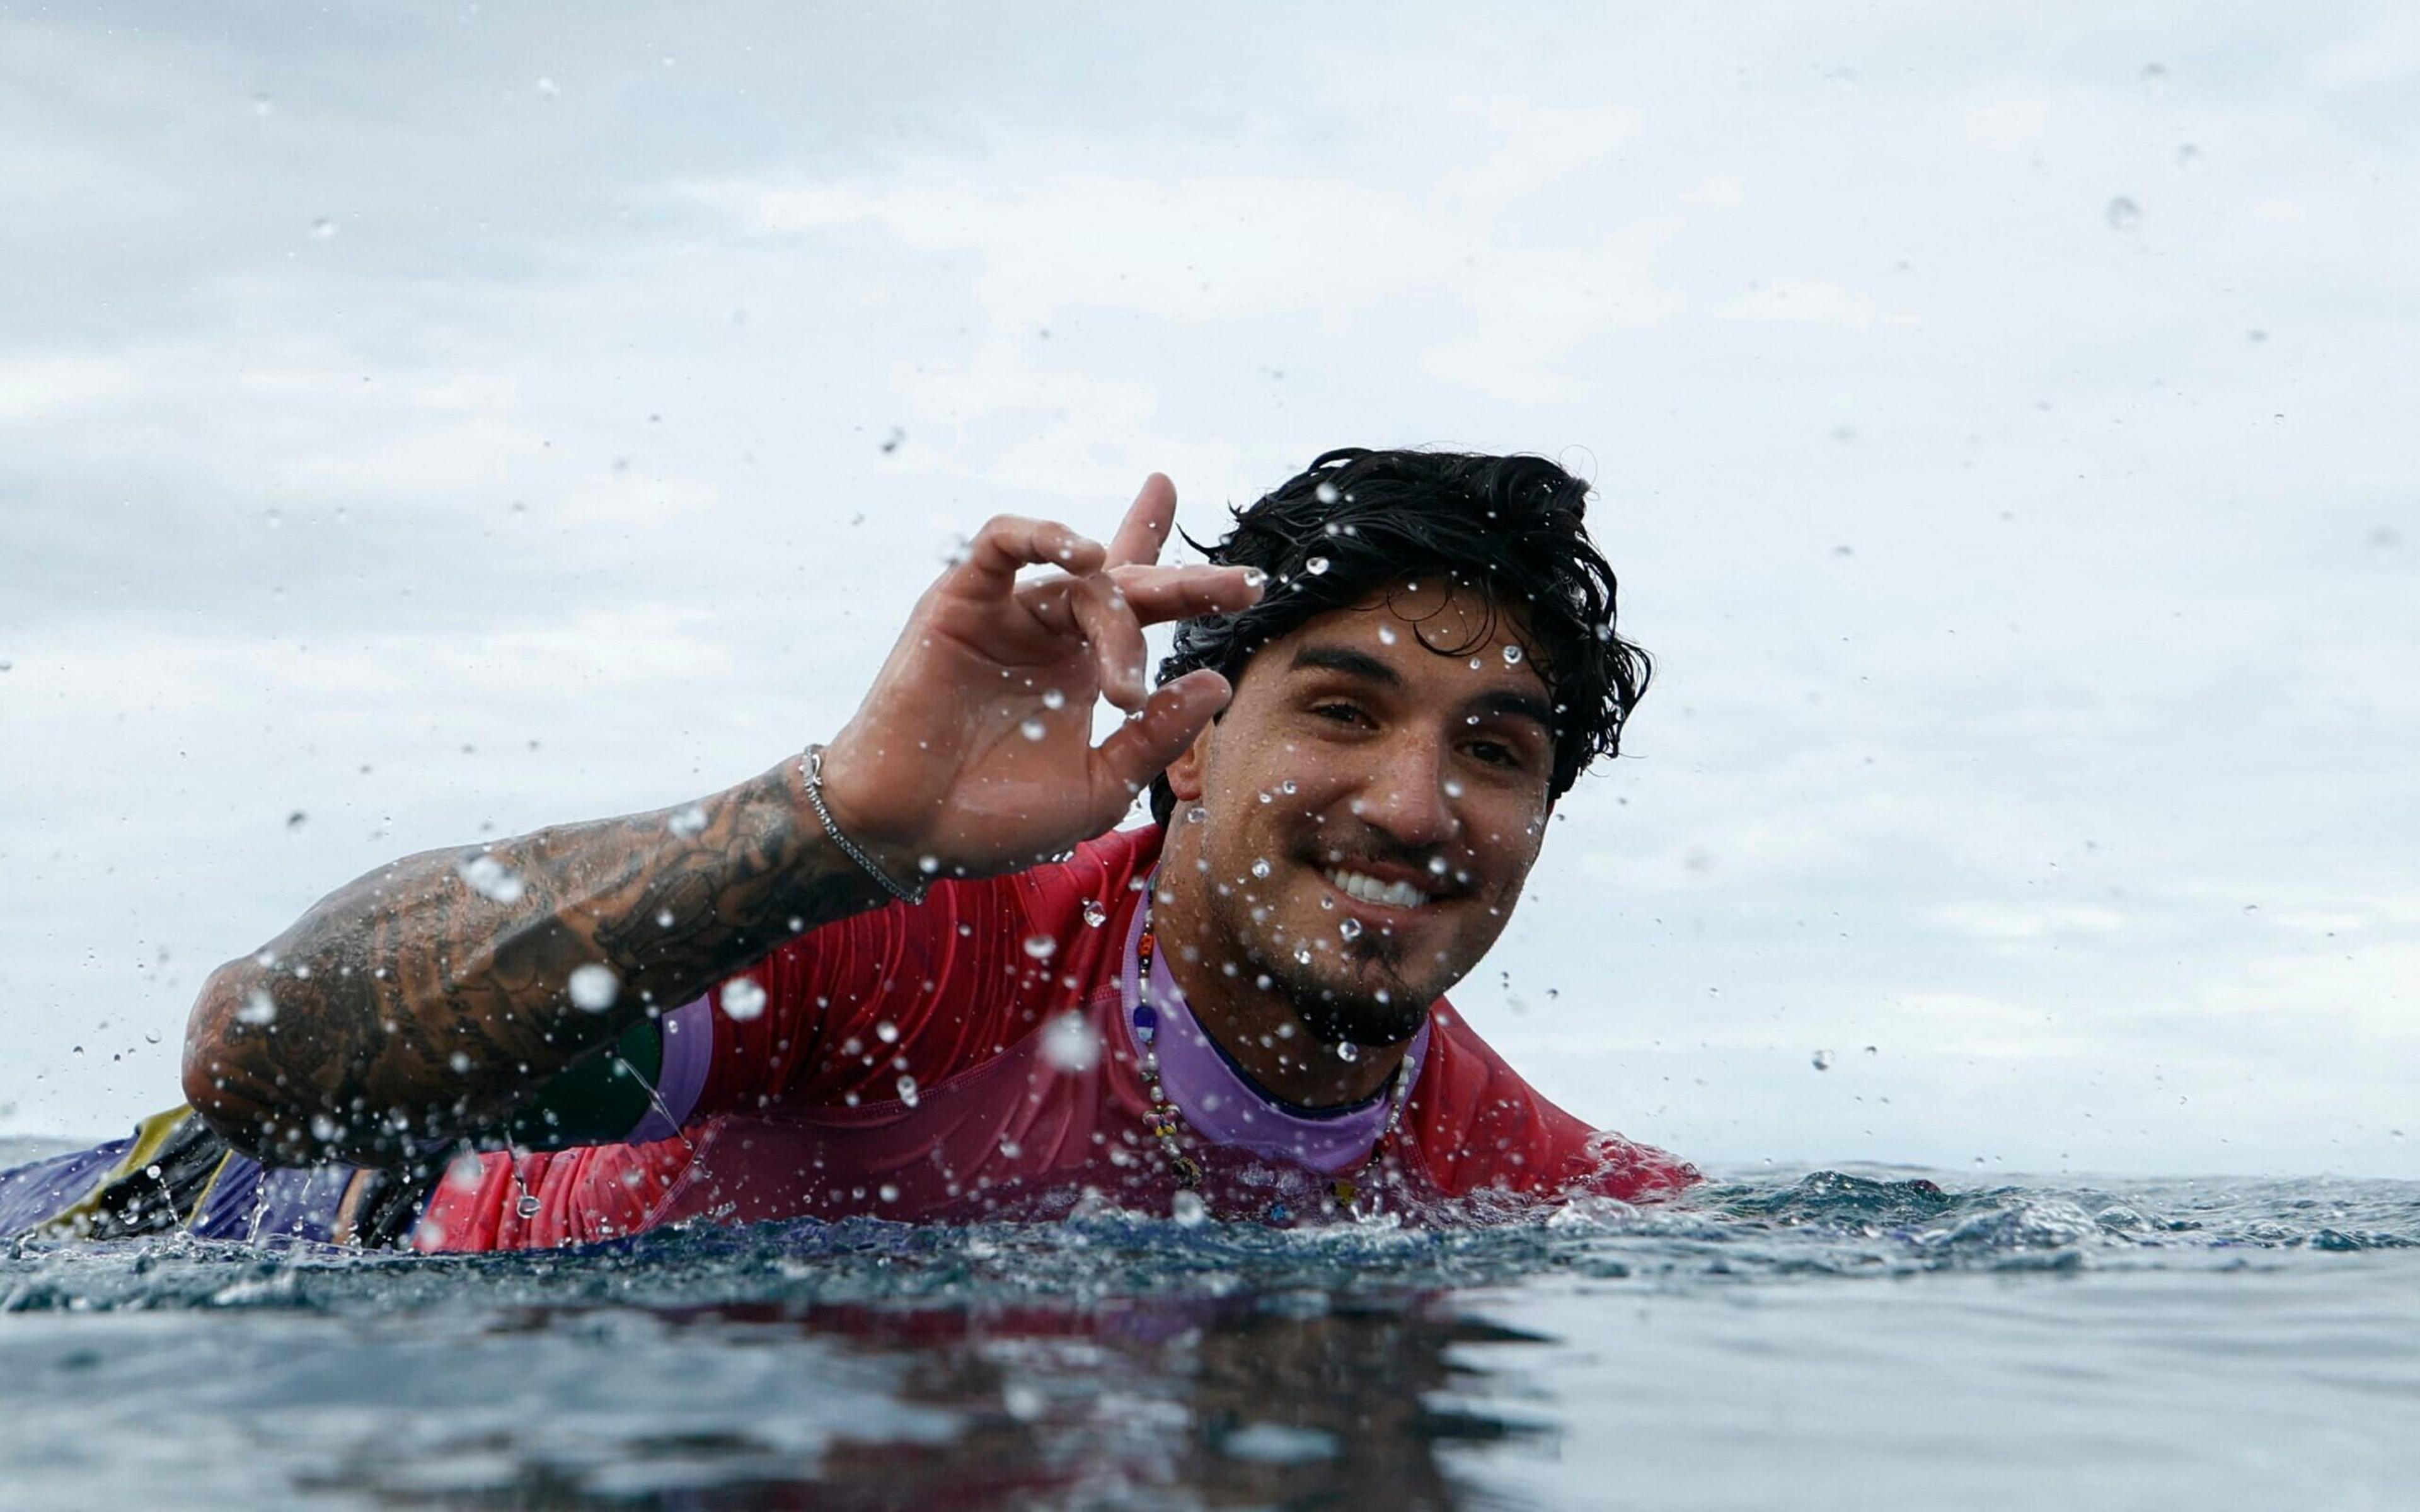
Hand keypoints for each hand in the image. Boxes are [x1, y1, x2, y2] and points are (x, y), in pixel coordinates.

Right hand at [818, 475, 1261, 879]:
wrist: (910, 835)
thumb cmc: (994, 821)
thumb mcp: (1099, 787)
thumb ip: (1156, 736)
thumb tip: (1217, 681)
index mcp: (1083, 670)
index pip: (1142, 609)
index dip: (1187, 581)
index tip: (1250, 580)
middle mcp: (1050, 634)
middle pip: (1128, 587)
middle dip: (1188, 584)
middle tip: (1241, 588)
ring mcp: (1006, 614)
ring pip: (1079, 579)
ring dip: (1116, 615)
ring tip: (1129, 666)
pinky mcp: (959, 602)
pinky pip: (1000, 545)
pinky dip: (1042, 536)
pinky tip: (1084, 555)